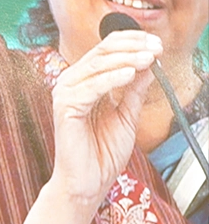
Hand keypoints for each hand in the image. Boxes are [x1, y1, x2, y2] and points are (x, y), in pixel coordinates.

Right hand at [48, 30, 160, 207]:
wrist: (89, 181)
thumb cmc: (102, 152)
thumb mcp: (127, 114)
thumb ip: (133, 90)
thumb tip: (148, 64)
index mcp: (84, 82)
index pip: (106, 50)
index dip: (132, 43)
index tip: (157, 45)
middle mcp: (71, 84)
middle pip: (101, 52)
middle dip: (132, 47)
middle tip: (156, 48)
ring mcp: (65, 95)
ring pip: (96, 65)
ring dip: (126, 59)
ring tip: (149, 58)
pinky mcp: (64, 109)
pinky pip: (90, 88)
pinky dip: (111, 79)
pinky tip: (130, 75)